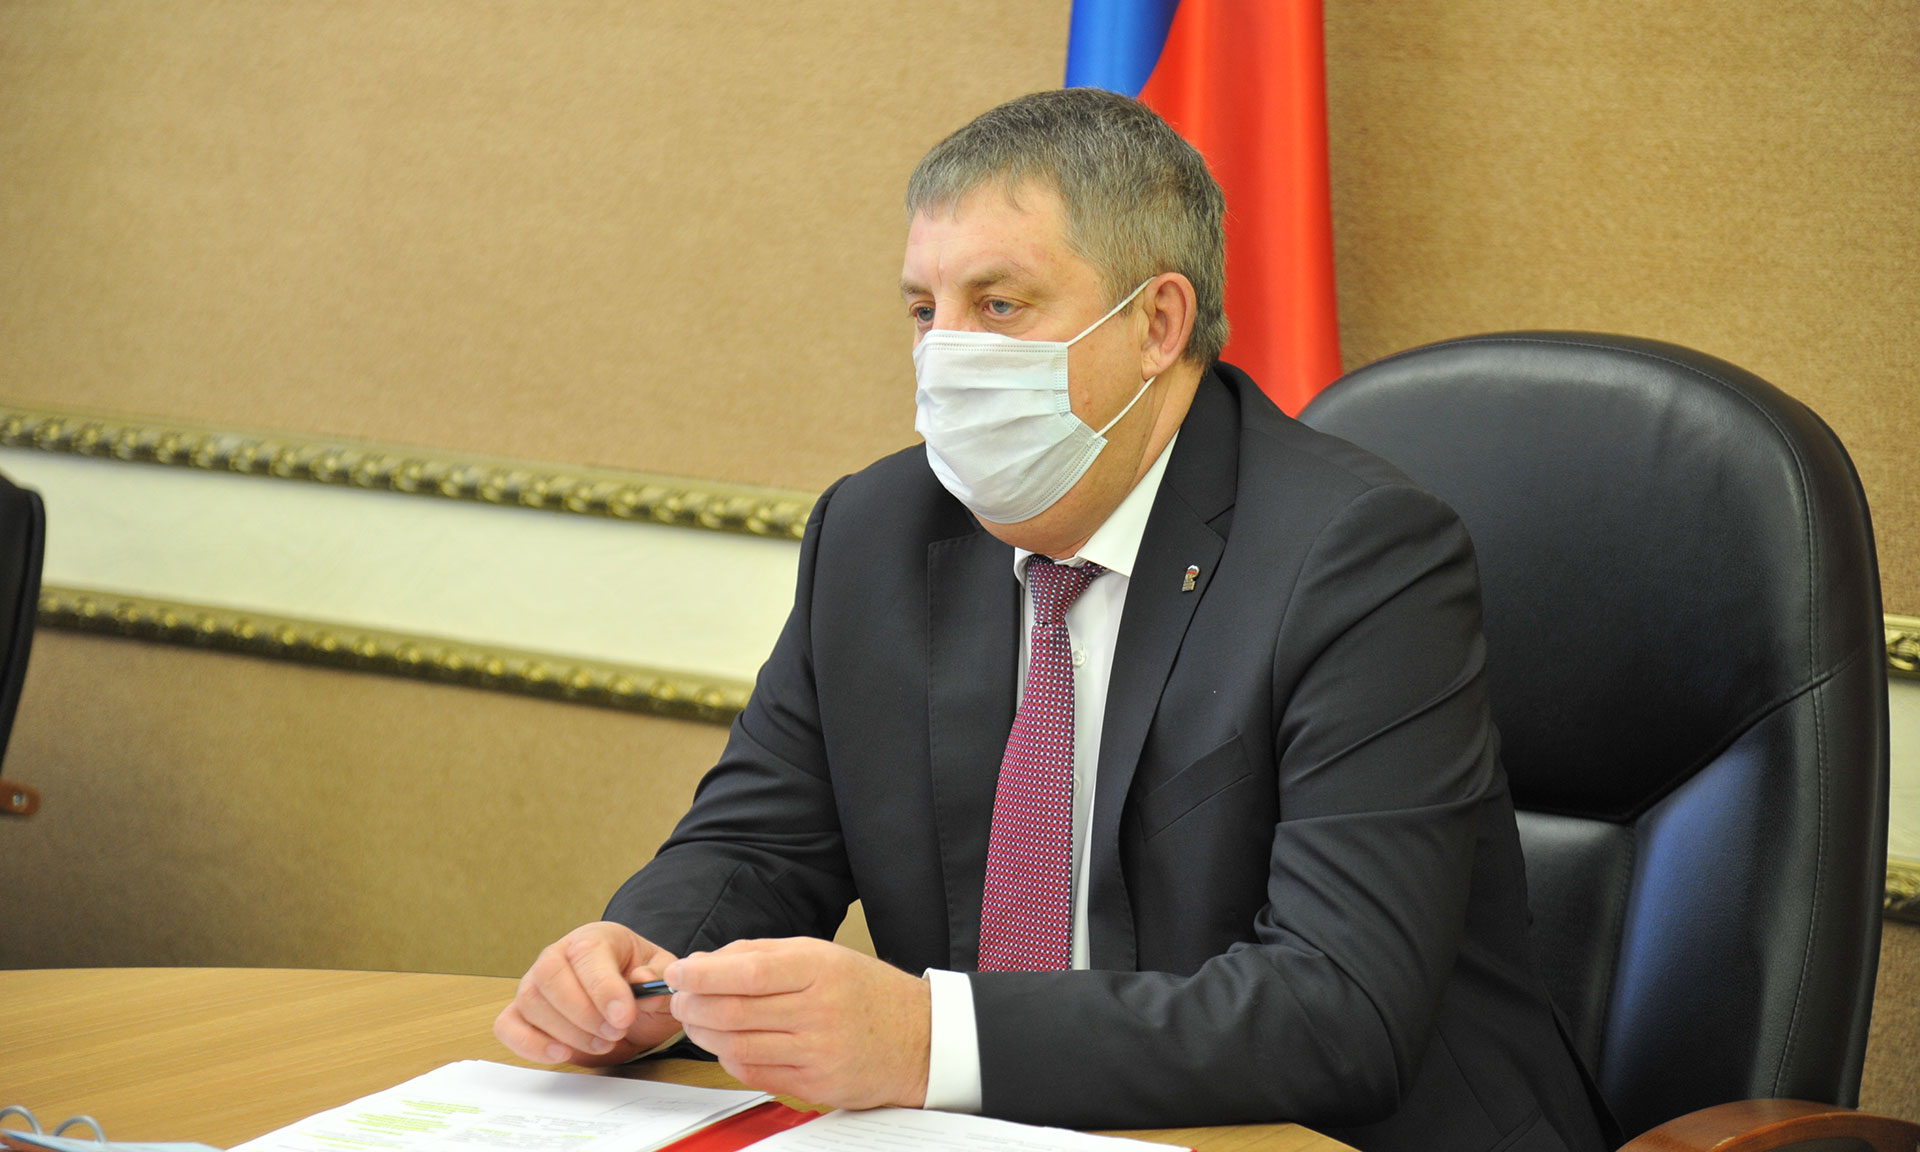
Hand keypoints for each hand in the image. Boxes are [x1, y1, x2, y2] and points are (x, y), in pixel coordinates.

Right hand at [494, 921, 681, 1065]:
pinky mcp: (522, 1012)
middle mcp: (559, 954)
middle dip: (583, 1014)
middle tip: (615, 1034)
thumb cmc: (642, 986)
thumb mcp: (663, 979)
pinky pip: (507, 1025)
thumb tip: (641, 979)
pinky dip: (528, 1044)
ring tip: (603, 1044)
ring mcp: (535, 982)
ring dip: (566, 1032)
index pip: (588, 954)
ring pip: (531, 1002)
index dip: (604, 988)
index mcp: (595, 938)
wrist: (629, 1006)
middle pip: (550, 976)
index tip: (624, 1017)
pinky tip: (560, 1054)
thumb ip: (658, 978)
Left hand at [665, 937, 930, 1109]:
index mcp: (820, 968)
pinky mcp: (815, 1084)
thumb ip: (761, 954)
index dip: (703, 974)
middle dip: (693, 1005)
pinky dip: (729, 1059)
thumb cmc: (865, 991)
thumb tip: (703, 964)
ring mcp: (817, 1052)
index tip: (677, 971)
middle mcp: (819, 1010)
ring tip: (697, 1020)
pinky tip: (726, 1044)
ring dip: (704, 1033)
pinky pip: (753, 1074)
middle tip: (679, 998)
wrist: (918, 1039)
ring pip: (737, 1046)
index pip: (748, 972)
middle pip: (735, 1012)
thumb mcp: (822, 954)